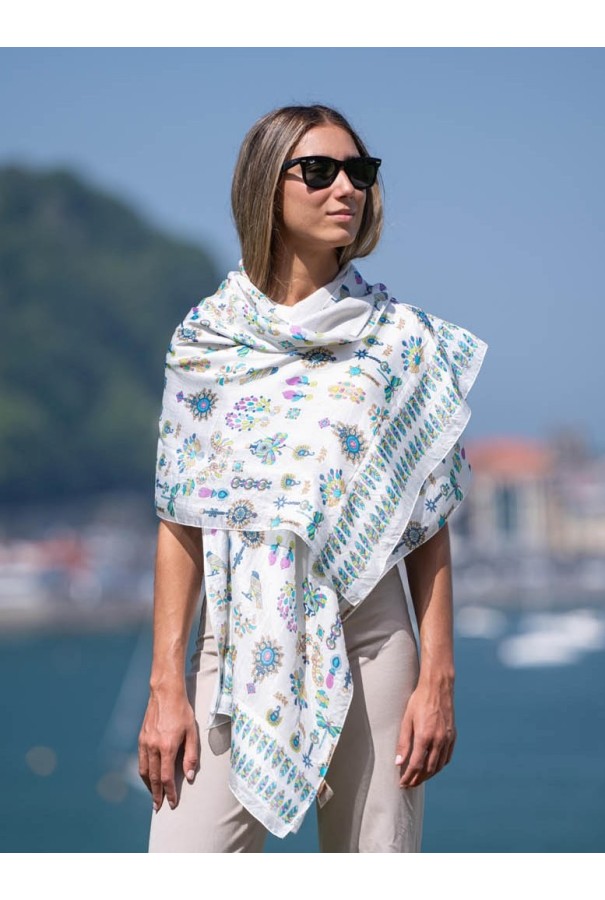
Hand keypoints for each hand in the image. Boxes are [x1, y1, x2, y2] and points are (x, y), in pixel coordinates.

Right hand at [138, 686, 199, 811]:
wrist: (165, 693)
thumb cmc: (182, 712)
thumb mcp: (192, 732)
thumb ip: (191, 756)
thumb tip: (189, 777)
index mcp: (167, 747)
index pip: (166, 777)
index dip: (169, 793)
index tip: (172, 804)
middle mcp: (153, 747)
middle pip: (153, 778)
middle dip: (156, 795)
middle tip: (158, 807)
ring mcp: (145, 743)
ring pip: (144, 771)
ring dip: (148, 786)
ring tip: (154, 796)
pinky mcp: (141, 738)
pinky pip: (141, 760)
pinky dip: (144, 773)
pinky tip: (148, 777)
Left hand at [394, 678, 456, 787]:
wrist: (438, 688)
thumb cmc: (419, 701)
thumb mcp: (406, 720)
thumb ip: (403, 742)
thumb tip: (398, 762)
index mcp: (425, 736)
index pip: (416, 765)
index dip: (409, 777)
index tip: (402, 783)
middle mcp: (438, 740)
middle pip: (428, 769)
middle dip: (418, 780)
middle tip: (409, 785)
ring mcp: (447, 739)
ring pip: (439, 766)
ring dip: (429, 776)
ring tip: (419, 779)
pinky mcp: (453, 736)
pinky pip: (447, 757)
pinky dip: (439, 766)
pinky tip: (433, 768)